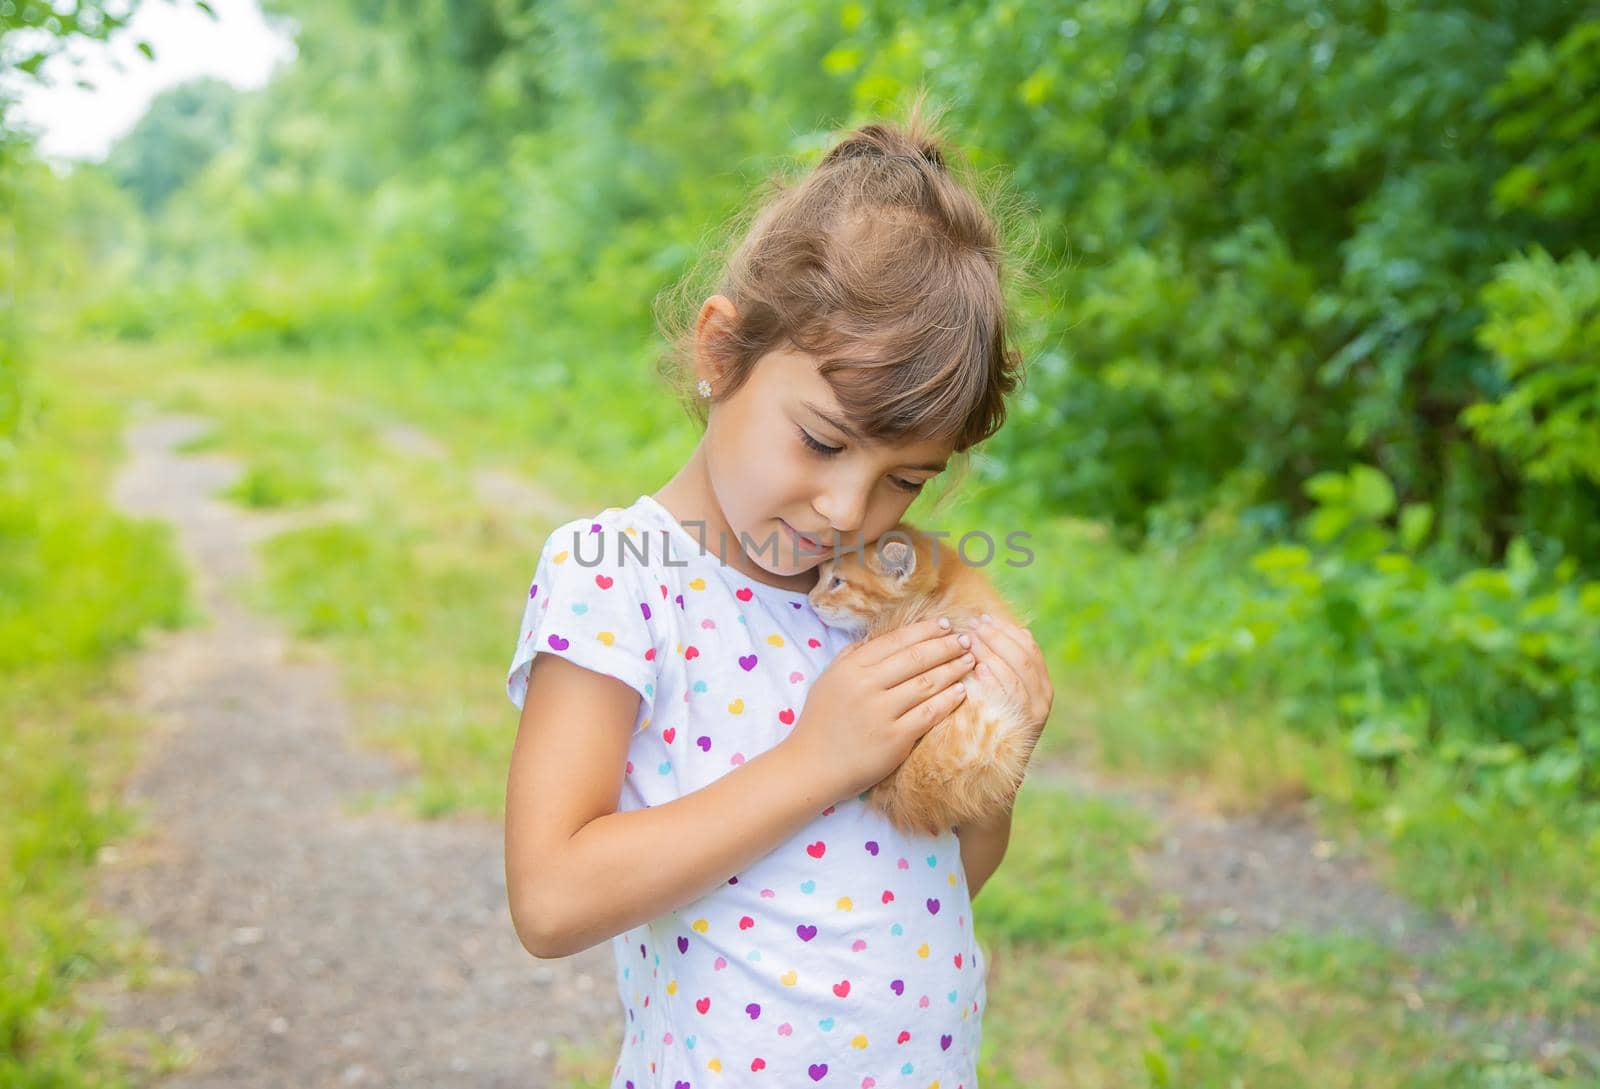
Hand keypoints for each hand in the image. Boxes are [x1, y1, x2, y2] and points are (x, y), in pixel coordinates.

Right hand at [782, 617, 976, 803]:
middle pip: (916, 658)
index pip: (895, 641)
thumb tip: (876, 635)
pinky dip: (948, 700)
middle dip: (945, 646)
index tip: (945, 625)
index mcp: (850, 668)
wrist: (812, 767)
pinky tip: (961, 692)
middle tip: (966, 639)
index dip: (924, 630)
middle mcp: (865, 686)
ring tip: (969, 661)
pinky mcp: (894, 738)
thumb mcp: (828, 680)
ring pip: (927, 683)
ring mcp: (881, 712)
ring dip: (952, 669)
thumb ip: (851, 656)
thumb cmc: (821, 723)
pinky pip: (929, 714)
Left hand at [967, 613, 1053, 749]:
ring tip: (970, 641)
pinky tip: (976, 668)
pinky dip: (994, 680)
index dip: (1006, 629)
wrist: (995, 769)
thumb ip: (1004, 665)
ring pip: (1017, 674)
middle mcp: (1044, 697)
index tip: (983, 617)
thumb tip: (998, 628)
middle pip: (1023, 657)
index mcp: (1042, 683)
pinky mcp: (1021, 727)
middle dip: (997, 637)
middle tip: (973, 625)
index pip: (1029, 646)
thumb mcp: (1004, 691)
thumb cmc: (992, 722)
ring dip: (992, 654)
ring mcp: (1034, 713)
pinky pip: (1009, 698)